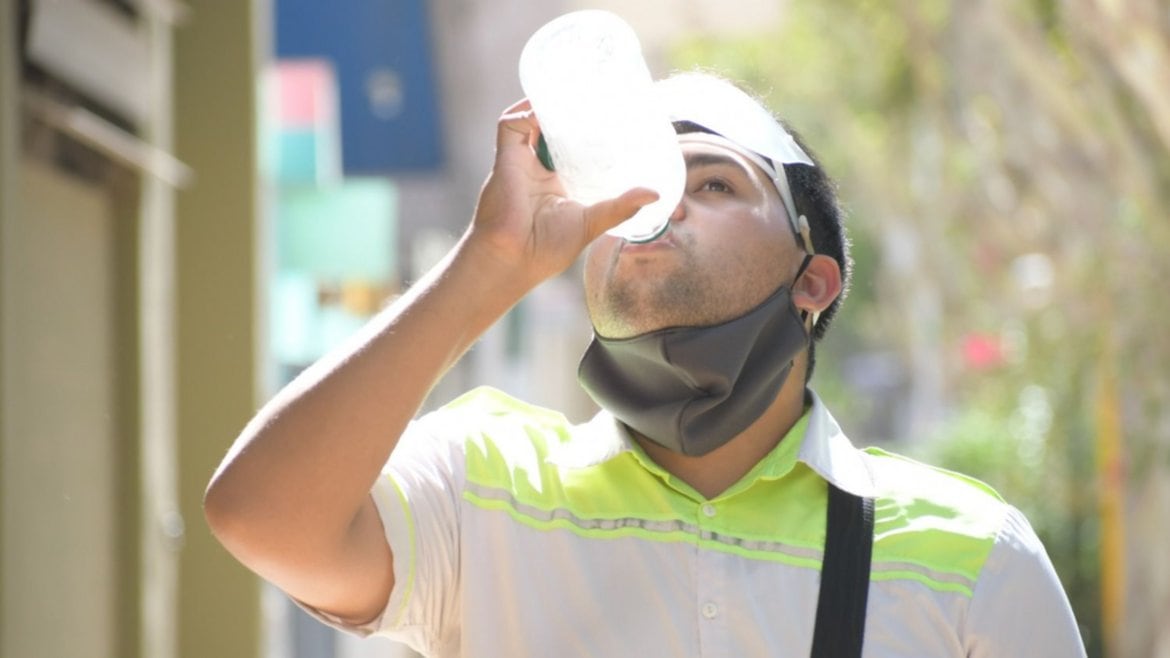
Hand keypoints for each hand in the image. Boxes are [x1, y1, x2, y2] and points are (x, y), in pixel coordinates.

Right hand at [467, 99, 658, 285]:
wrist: (512, 259)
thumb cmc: (546, 249)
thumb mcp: (592, 222)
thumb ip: (621, 207)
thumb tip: (656, 194)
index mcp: (556, 184)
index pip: (571, 150)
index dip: (585, 133)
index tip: (608, 120)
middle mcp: (538, 170)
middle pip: (552, 131)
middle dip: (568, 114)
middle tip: (593, 99)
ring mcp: (521, 163)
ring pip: (531, 121)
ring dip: (549, 106)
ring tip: (572, 93)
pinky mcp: (506, 159)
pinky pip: (510, 125)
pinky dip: (526, 111)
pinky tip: (547, 105)